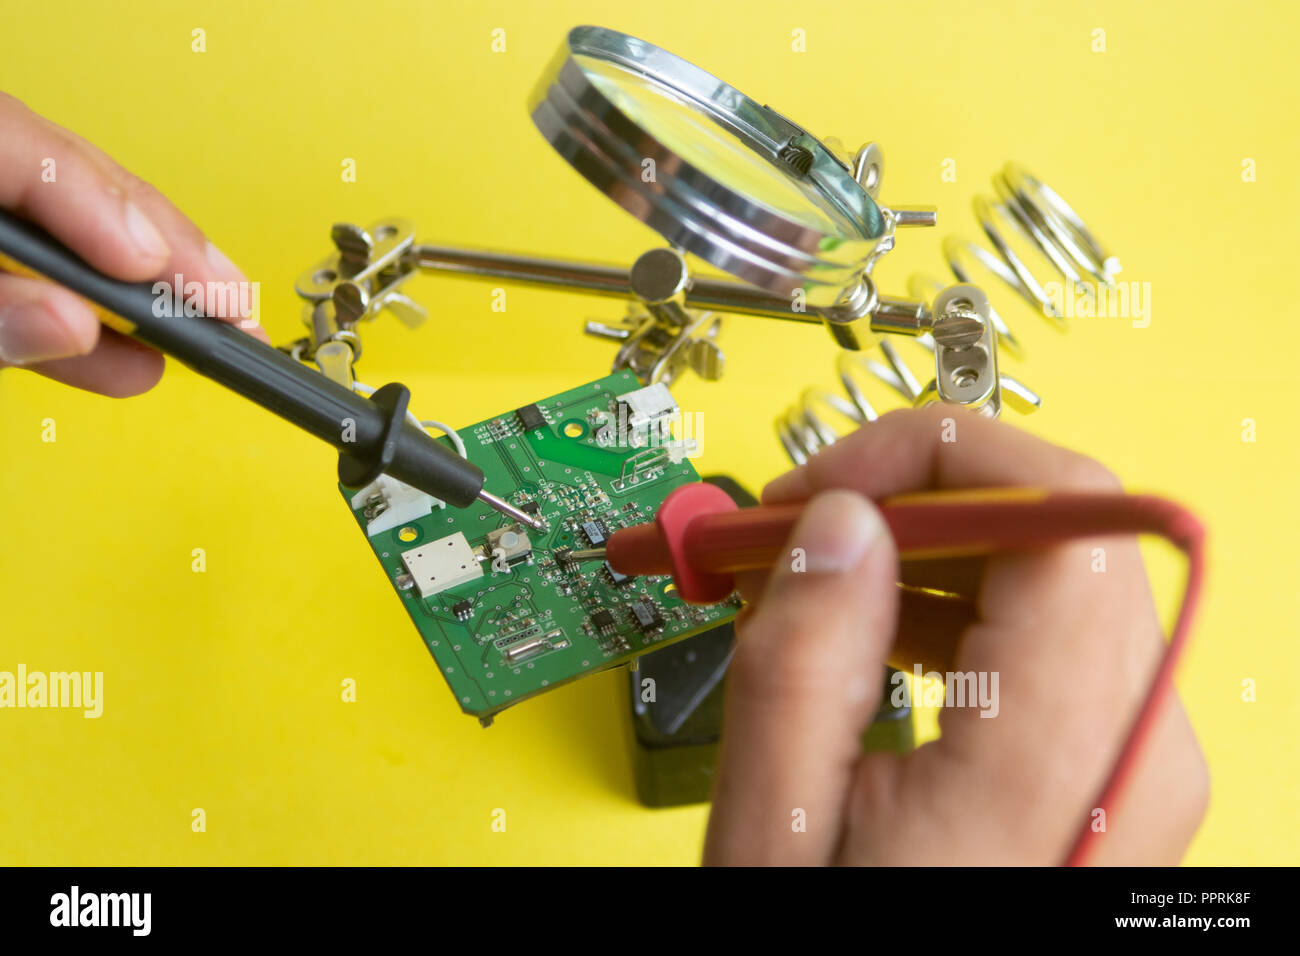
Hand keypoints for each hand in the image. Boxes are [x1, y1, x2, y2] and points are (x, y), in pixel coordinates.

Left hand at [0, 92, 267, 395]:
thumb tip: (71, 325)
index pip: (24, 150)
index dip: (102, 206)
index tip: (156, 266)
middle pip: (73, 178)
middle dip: (165, 247)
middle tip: (231, 305)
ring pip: (77, 225)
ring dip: (151, 292)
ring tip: (218, 332)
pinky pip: (45, 276)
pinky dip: (92, 326)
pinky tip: (136, 365)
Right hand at [704, 406, 1208, 864]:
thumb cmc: (853, 953)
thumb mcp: (780, 826)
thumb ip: (800, 655)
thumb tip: (837, 523)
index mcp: (1059, 753)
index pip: (1057, 509)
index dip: (933, 457)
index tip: (829, 484)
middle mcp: (1134, 741)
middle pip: (1055, 527)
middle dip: (912, 499)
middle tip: (801, 524)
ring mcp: (1136, 752)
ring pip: (1050, 571)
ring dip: (925, 549)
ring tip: (813, 582)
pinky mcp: (1113, 760)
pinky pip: (1048, 633)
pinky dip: (955, 605)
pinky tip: (869, 632)